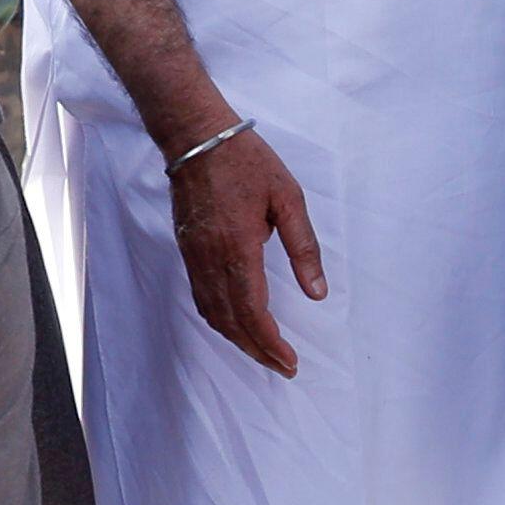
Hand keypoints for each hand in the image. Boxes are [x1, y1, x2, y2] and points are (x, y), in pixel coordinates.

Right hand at [166, 119, 325, 378]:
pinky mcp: (187, 249)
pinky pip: (201, 296)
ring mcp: (194, 255)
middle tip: (281, 367)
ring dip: (237, 339)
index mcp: (238, 247)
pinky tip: (235, 325)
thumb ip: (303, 247)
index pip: (252, 311)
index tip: (289, 361)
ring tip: (262, 353)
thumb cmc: (246, 161)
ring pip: (212, 313)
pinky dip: (219, 319)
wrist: (195, 136)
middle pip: (230, 321)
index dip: (269, 342)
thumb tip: (318, 292)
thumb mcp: (288, 197)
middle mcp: (211, 258)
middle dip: (256, 350)